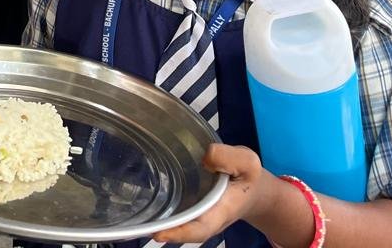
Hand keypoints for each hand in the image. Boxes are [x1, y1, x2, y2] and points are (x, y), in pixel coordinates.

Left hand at [150, 144, 273, 244]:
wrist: (254, 189)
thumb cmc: (248, 177)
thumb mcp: (246, 162)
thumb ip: (229, 157)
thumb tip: (206, 158)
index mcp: (222, 210)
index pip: (201, 228)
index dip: (180, 233)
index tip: (159, 234)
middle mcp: (208, 217)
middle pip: (186, 230)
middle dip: (164, 230)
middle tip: (140, 224)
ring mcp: (200, 215)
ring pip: (180, 223)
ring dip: (161, 221)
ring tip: (137, 216)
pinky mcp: (194, 209)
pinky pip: (179, 213)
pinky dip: (165, 211)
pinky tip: (146, 202)